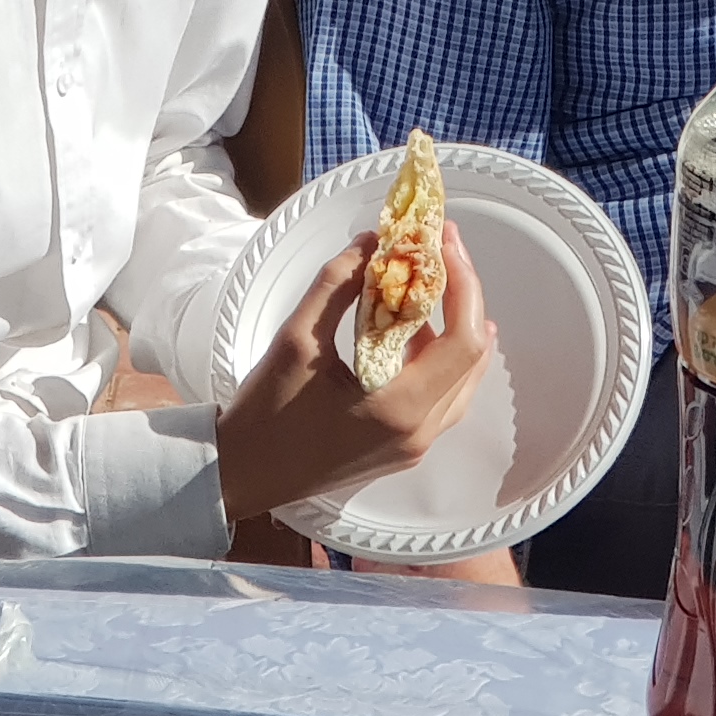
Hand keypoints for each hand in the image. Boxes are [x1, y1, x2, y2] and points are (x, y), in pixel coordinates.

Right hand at [216, 225, 495, 522]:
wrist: (243, 474)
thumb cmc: (266, 412)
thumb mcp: (297, 339)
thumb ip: (338, 285)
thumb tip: (372, 242)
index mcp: (399, 409)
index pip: (462, 342)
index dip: (464, 285)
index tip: (445, 241)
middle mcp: (418, 433)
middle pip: (471, 361)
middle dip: (464, 298)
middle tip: (443, 251)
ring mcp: (413, 447)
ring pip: (462, 382)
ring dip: (456, 329)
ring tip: (439, 282)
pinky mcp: (401, 450)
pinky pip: (441, 400)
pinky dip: (439, 359)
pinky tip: (420, 330)